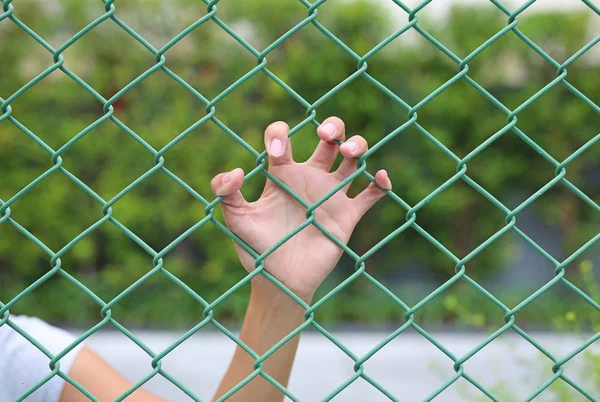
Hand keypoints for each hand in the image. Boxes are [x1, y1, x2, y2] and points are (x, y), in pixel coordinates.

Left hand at [210, 117, 390, 301]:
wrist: (279, 281)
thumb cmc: (256, 249)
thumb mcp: (236, 219)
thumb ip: (226, 193)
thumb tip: (238, 171)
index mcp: (282, 175)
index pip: (283, 139)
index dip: (280, 134)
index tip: (277, 152)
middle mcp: (309, 179)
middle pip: (330, 139)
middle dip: (333, 127)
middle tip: (326, 135)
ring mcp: (331, 196)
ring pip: (354, 160)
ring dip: (358, 146)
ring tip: (350, 152)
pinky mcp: (347, 216)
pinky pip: (371, 195)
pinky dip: (380, 184)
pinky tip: (381, 177)